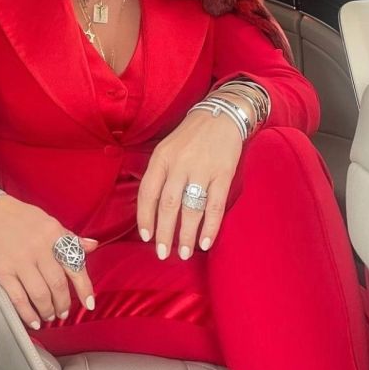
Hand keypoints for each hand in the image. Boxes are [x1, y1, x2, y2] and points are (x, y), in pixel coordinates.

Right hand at [0, 195, 98, 328]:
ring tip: (49, 315)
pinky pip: (18, 298)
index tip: (89, 303)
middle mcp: (39, 248)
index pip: (75, 265)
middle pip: (58, 284)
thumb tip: (92, 246)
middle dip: (63, 303)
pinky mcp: (2, 271)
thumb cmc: (17, 216)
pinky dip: (28, 313)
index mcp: (53, 235)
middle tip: (63, 311)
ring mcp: (20, 261)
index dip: (84, 288)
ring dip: (48, 310)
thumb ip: (70, 237)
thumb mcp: (48, 221)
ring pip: (40, 295)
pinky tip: (33, 319)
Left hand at [137, 105, 242, 259]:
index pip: (147, 192)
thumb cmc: (190, 137)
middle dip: (164, 233)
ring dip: (186, 235)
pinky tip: (205, 242)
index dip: (145, 217)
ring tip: (185, 253)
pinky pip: (214, 206)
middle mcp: (179, 164)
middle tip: (163, 253)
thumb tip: (151, 211)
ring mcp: (202, 169)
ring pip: (190, 208)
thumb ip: (158, 175)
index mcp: (161, 157)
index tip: (146, 237)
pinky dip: (210, 227)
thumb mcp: (166, 149)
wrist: (221, 115)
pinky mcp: (223, 173)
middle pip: (167, 204)